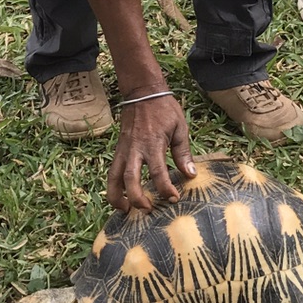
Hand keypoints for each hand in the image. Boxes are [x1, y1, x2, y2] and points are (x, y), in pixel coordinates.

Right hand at [107, 94, 195, 212]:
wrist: (142, 92)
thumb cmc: (164, 109)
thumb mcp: (180, 128)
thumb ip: (183, 153)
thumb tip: (190, 175)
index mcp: (153, 143)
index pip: (158, 172)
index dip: (165, 188)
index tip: (173, 198)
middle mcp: (135, 149)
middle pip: (129, 179)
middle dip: (136, 198)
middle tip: (147, 210)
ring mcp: (123, 150)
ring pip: (113, 178)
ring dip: (116, 197)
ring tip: (125, 211)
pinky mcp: (118, 149)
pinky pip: (112, 171)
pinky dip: (113, 186)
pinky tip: (120, 196)